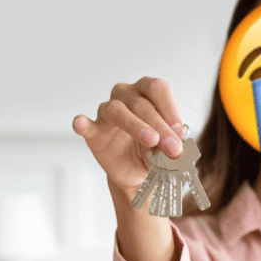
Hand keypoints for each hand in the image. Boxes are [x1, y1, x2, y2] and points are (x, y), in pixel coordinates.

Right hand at [72, 77, 185, 200]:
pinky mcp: (94, 132)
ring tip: (151, 140)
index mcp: (147, 92)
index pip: (158, 88)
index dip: (170, 108)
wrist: (139, 172)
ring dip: (136, 126)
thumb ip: (171, 141)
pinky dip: (83, 124)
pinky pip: (86, 125)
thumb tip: (177, 143)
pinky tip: (81, 123)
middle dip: (160, 127)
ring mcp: (107, 112)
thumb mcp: (168, 145)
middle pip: (141, 104)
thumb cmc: (155, 149)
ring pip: (117, 110)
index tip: (179, 130)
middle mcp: (126, 96)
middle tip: (173, 147)